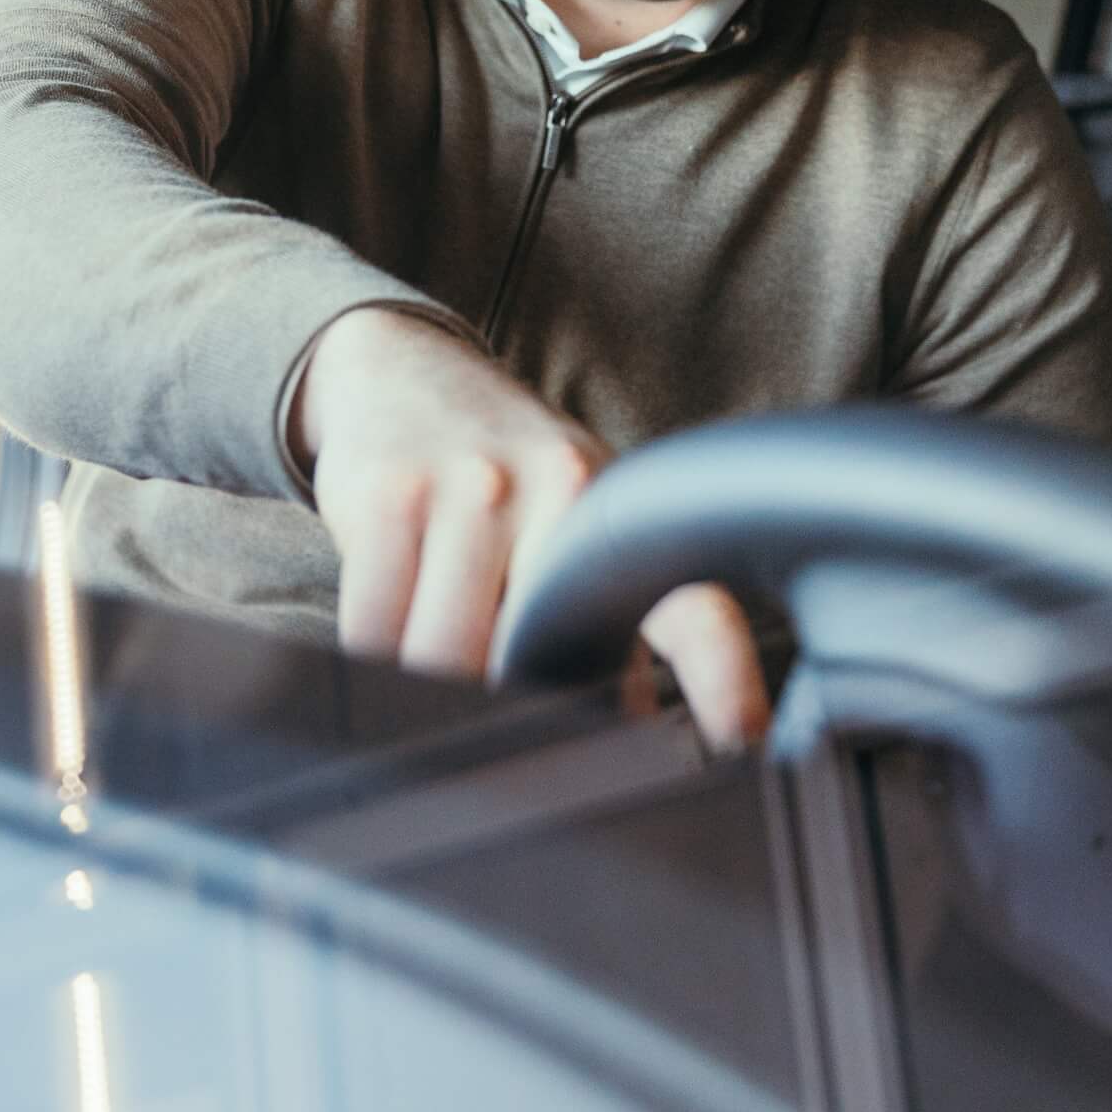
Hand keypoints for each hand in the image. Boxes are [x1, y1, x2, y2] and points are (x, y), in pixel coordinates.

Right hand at [292, 308, 767, 746]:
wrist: (409, 373)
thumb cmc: (509, 474)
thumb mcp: (577, 527)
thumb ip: (610, 624)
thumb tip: (633, 734)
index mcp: (622, 517)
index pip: (689, 604)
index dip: (721, 672)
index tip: (741, 736)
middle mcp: (562, 492)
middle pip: (539, 660)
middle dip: (514, 714)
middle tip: (496, 739)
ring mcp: (473, 489)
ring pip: (447, 655)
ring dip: (429, 697)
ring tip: (426, 694)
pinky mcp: (390, 496)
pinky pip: (374, 625)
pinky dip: (370, 661)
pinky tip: (378, 654)